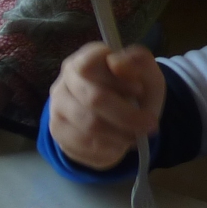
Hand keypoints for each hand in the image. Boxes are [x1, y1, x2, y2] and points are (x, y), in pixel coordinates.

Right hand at [47, 42, 164, 168]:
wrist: (114, 119)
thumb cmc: (132, 92)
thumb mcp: (146, 74)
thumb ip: (138, 63)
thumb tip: (116, 63)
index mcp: (83, 60)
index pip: (89, 64)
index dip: (116, 79)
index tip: (138, 90)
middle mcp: (64, 81)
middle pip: (93, 99)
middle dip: (127, 115)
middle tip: (150, 124)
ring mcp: (57, 107)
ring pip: (90, 125)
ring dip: (120, 134)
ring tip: (135, 136)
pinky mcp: (57, 131)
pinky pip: (84, 144)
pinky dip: (108, 147)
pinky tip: (119, 144)